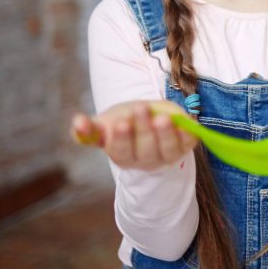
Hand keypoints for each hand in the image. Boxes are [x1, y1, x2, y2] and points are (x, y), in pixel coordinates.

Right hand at [70, 100, 198, 169]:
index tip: (121, 123)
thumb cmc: (124, 122)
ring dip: (166, 133)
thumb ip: (89, 127)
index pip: (122, 150)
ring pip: (168, 148)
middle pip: (146, 149)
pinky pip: (188, 142)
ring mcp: (167, 155)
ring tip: (163, 118)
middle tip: (141, 109)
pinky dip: (188, 134)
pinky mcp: (185, 147)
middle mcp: (146, 159)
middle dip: (144, 129)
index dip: (122, 138)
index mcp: (123, 155)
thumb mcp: (105, 124)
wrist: (150, 122)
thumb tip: (78, 122)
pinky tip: (186, 123)